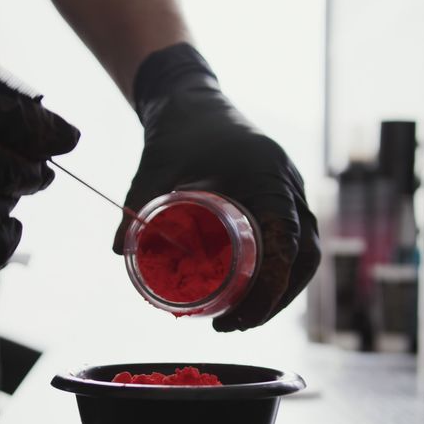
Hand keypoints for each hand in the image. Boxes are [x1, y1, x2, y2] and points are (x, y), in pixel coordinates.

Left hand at [114, 44, 319, 331]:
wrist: (192, 98)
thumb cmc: (176, 131)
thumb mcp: (153, 168)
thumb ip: (135, 206)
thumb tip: (119, 251)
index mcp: (267, 176)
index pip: (286, 243)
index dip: (269, 288)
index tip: (239, 318)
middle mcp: (289, 184)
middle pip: (303, 256)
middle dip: (274, 299)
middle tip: (232, 325)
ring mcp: (291, 190)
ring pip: (304, 251)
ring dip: (279, 289)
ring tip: (239, 317)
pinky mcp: (283, 196)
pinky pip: (296, 240)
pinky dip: (280, 271)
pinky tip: (250, 292)